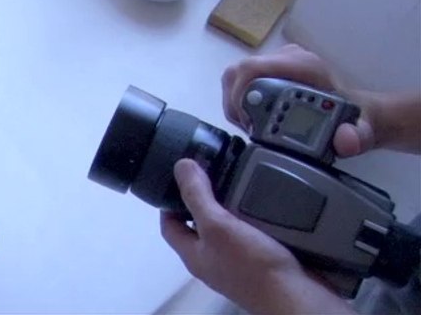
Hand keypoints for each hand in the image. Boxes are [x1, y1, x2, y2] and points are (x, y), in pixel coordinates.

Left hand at [161, 160, 351, 314]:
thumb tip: (181, 166)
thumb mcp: (218, 225)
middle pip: (198, 227)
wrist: (297, 297)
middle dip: (202, 201)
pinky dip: (254, 219)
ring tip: (237, 183)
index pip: (169, 226)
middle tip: (211, 175)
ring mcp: (238, 264)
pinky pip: (252, 235)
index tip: (178, 179)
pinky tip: (263, 205)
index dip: (168, 203)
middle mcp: (212, 261)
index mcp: (194, 255)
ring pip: (227, 230)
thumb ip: (198, 197)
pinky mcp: (263, 263)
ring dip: (231, 208)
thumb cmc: (252, 266)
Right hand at [221, 44, 374, 157]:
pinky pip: (241, 80)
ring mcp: (276, 61)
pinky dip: (240, 102)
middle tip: (247, 128)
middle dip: (235, 103)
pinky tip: (252, 119)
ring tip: (249, 125)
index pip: (254, 68)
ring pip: (236, 76)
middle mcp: (287, 57)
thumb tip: (344, 140)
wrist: (357, 110)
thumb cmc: (355, 118)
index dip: (240, 95)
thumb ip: (356, 137)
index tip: (249, 124)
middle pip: (239, 72)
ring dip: (235, 103)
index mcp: (304, 65)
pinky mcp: (269, 69)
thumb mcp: (361, 132)